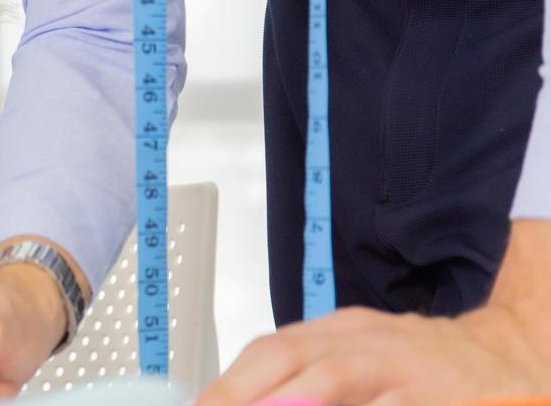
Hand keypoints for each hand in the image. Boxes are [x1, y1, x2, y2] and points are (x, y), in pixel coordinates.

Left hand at [198, 304, 550, 405]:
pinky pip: (398, 404)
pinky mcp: (442, 391)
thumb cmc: (415, 368)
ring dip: (294, 401)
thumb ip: (303, 382)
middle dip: (244, 391)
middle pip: (290, 356)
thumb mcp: (357, 362)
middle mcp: (361, 340)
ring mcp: (401, 363)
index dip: (229, 383)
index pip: (269, 351)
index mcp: (333, 333)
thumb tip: (237, 399)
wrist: (503, 353)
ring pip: (336, 375)